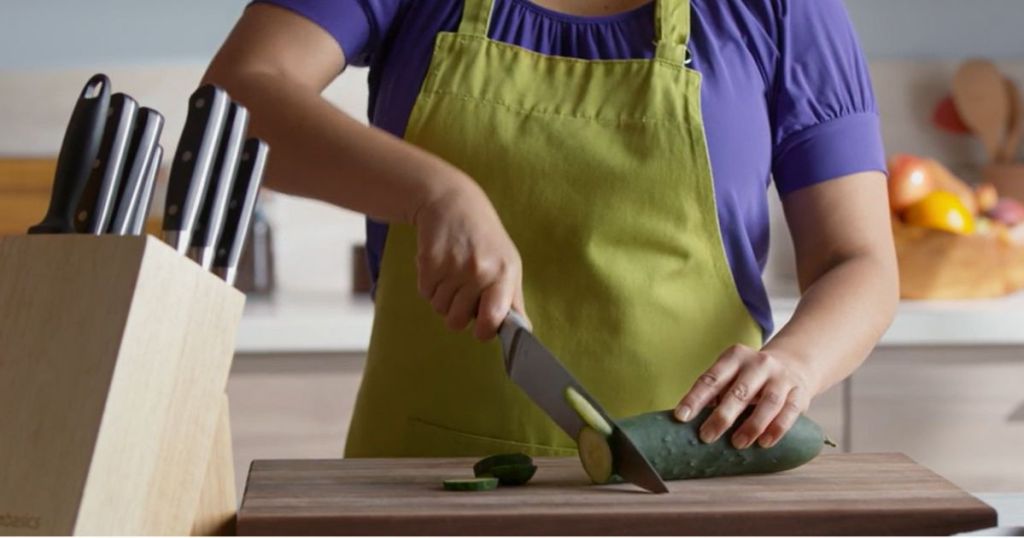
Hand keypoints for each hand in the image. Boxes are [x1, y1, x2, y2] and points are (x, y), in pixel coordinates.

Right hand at [413, 179, 526, 339]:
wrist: (453, 203)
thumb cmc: (485, 239)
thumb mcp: (508, 264)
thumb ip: (513, 300)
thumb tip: (522, 333)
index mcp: (504, 273)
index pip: (493, 320)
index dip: (483, 331)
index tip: (480, 328)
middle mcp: (479, 270)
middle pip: (457, 321)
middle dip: (457, 312)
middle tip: (463, 290)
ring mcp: (452, 266)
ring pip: (439, 308)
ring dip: (443, 297)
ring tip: (452, 273)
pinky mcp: (428, 262)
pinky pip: (425, 293)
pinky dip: (429, 285)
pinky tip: (439, 265)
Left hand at [673, 344, 817, 448]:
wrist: (793, 365)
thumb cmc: (749, 377)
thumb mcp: (731, 375)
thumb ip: (714, 393)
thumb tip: (688, 422)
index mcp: (734, 357)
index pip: (711, 378)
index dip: (695, 398)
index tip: (681, 417)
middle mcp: (758, 363)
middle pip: (739, 391)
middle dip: (722, 416)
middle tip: (706, 436)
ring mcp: (781, 377)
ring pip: (768, 402)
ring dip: (751, 425)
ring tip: (737, 443)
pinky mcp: (799, 392)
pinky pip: (789, 411)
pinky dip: (777, 428)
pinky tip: (764, 443)